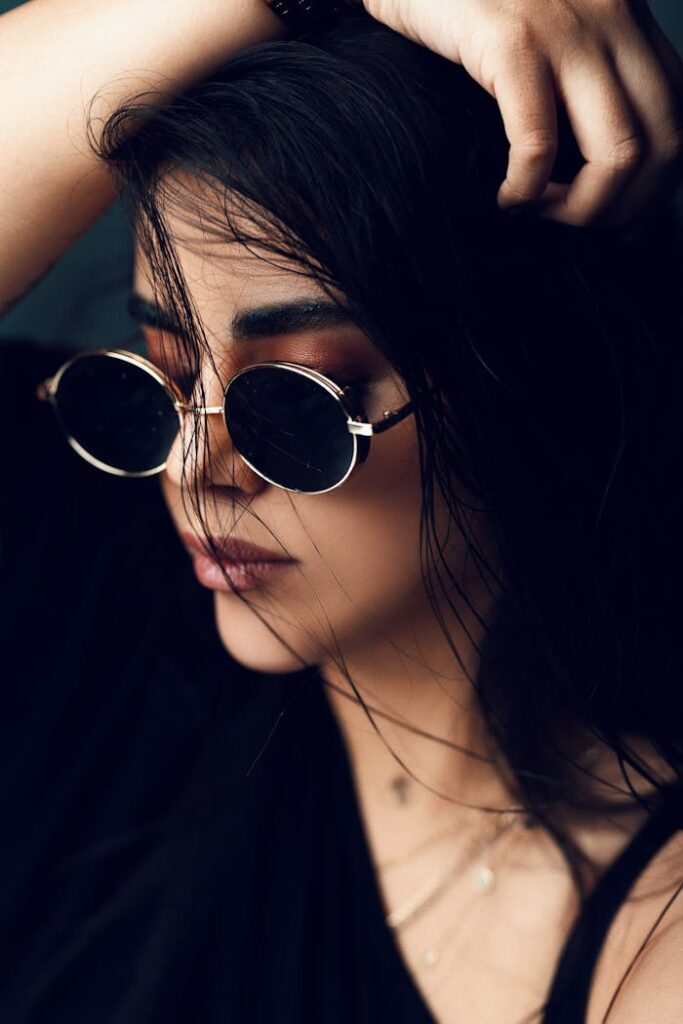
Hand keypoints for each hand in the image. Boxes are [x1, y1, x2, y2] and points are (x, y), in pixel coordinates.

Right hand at [363, 0, 682, 224]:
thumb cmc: (466, 8)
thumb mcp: (542, 34)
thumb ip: (576, 79)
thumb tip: (590, 165)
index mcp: (625, 20)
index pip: (678, 119)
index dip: (658, 188)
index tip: (618, 224)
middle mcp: (611, 19)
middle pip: (662, 144)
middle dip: (624, 210)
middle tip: (575, 227)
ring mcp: (565, 29)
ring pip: (618, 153)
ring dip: (580, 210)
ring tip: (539, 214)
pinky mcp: (511, 40)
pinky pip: (539, 144)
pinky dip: (525, 190)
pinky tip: (504, 198)